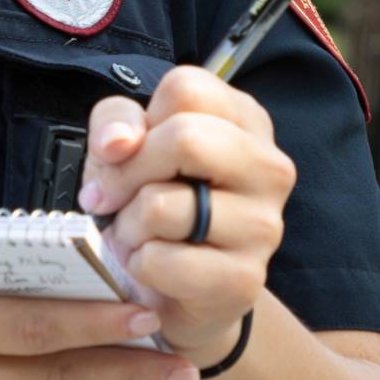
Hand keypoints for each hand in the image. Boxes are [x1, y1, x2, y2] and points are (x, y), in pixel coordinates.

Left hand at [78, 65, 293, 357]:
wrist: (179, 291)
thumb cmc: (155, 205)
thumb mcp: (127, 149)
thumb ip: (116, 122)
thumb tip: (119, 142)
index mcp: (246, 121)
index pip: (185, 89)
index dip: (139, 123)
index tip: (121, 156)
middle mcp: (269, 167)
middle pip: (184, 138)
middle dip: (126, 174)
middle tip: (111, 201)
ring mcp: (263, 226)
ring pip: (163, 204)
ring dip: (128, 226)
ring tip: (137, 236)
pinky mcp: (244, 279)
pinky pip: (162, 260)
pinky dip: (138, 265)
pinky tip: (151, 268)